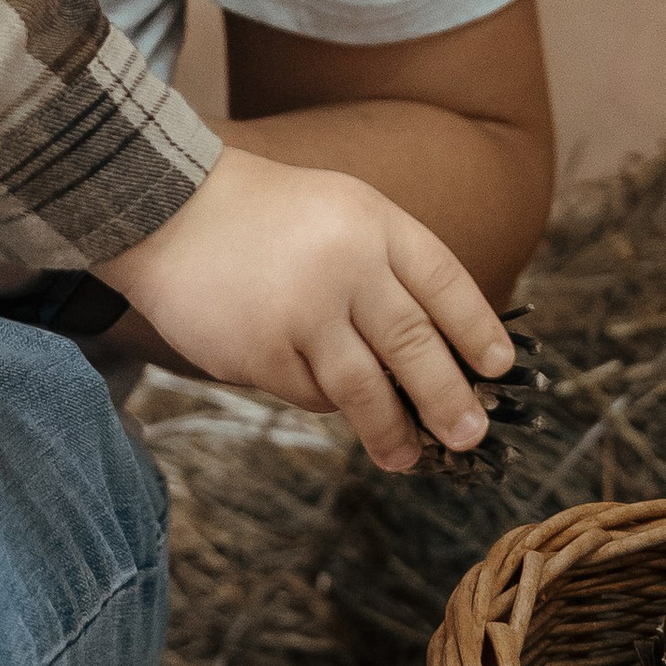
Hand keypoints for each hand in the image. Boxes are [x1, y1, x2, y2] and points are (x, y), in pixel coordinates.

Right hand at [96, 148, 513, 472]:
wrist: (166, 207)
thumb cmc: (266, 215)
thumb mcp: (342, 209)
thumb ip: (389, 264)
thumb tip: (441, 347)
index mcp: (374, 223)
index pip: (444, 283)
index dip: (478, 330)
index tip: (499, 369)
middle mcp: (346, 266)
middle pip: (416, 346)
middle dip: (449, 400)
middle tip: (472, 436)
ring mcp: (303, 311)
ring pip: (366, 389)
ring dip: (393, 431)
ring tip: (410, 457)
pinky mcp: (261, 350)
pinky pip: (308, 394)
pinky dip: (320, 400)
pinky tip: (321, 395)